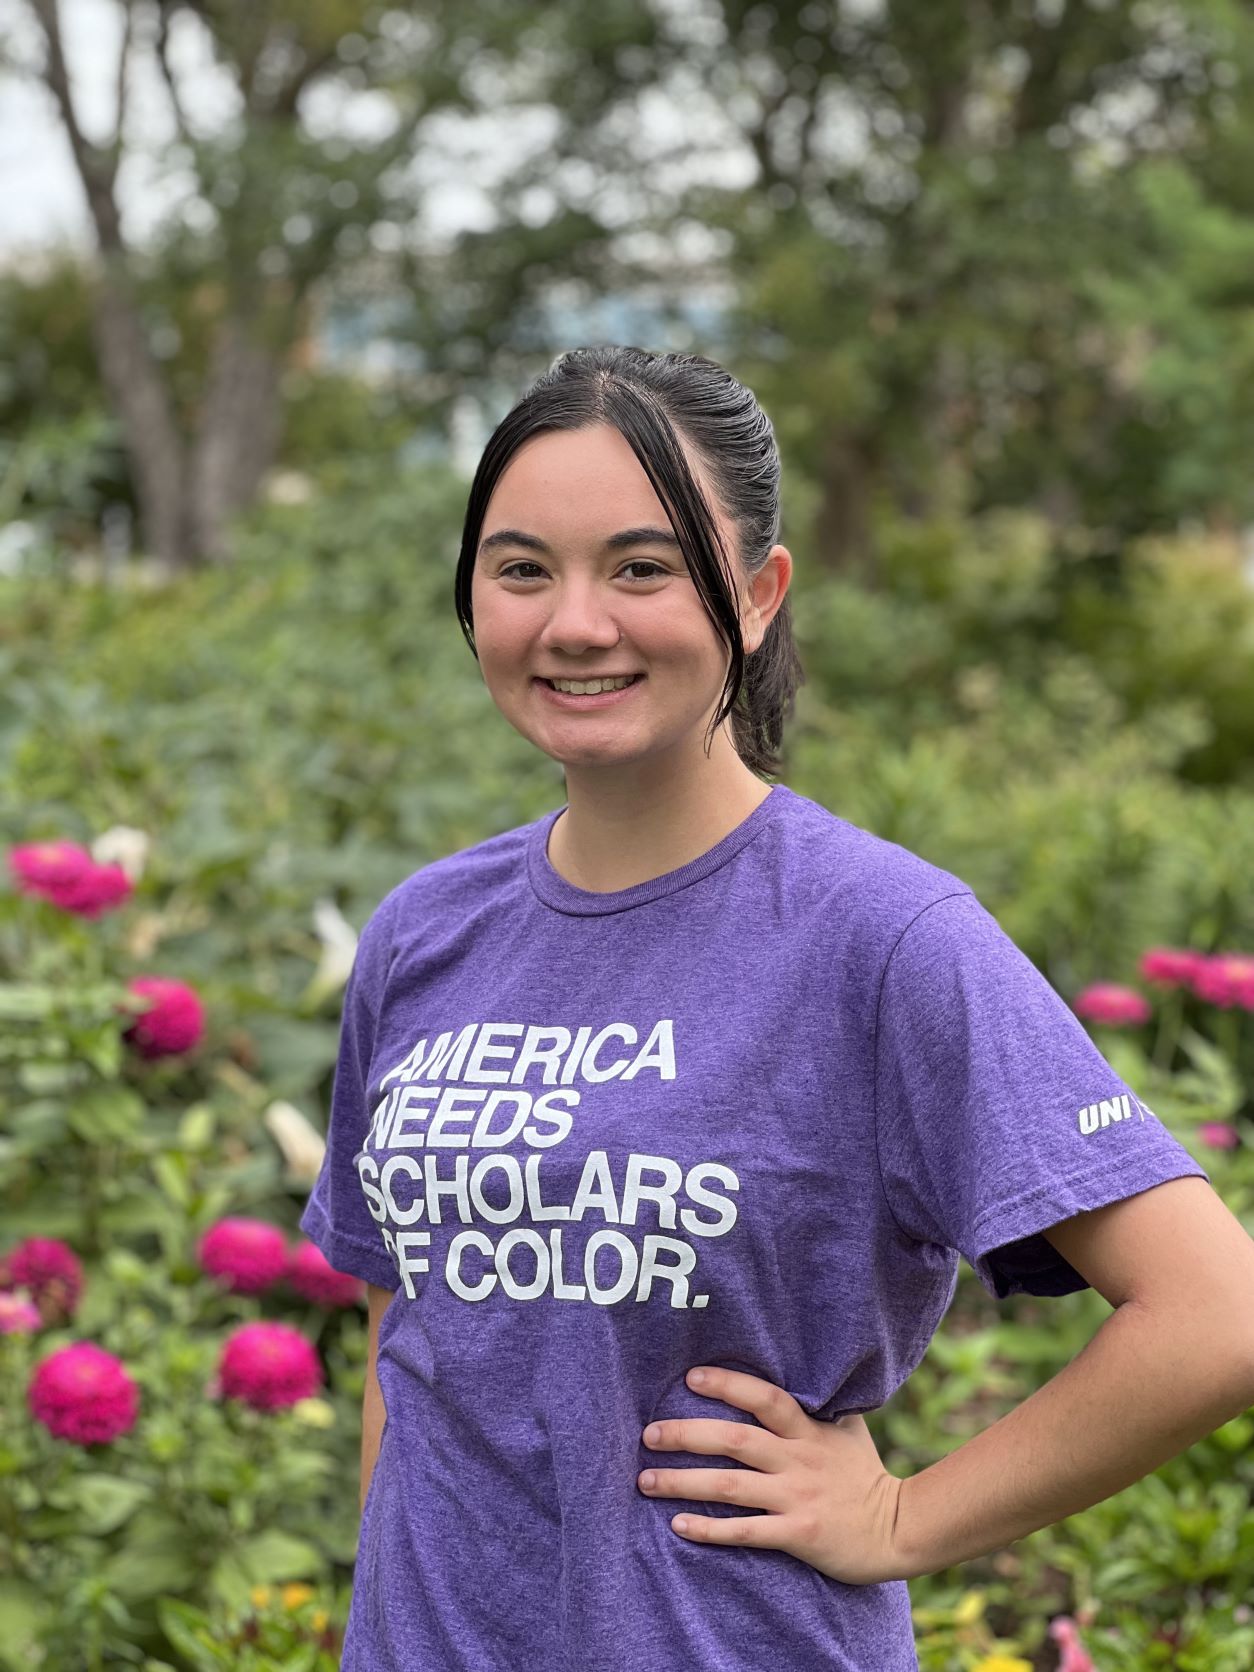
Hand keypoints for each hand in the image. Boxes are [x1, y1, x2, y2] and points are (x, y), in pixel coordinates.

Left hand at [637, 1365, 907, 1585]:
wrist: (901, 1529)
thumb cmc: (865, 1475)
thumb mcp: (847, 1429)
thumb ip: (818, 1405)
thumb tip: (798, 1368)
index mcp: (808, 1430)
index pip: (764, 1398)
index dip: (727, 1384)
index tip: (690, 1377)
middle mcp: (798, 1460)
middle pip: (734, 1440)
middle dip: (687, 1434)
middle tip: (649, 1433)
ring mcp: (797, 1497)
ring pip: (730, 1486)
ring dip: (683, 1482)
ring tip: (646, 1479)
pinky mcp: (798, 1535)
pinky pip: (746, 1531)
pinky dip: (710, 1529)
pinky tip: (678, 1524)